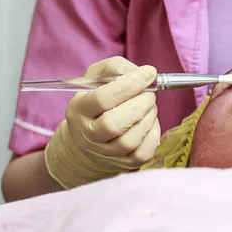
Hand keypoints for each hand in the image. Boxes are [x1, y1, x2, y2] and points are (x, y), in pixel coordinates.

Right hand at [44, 57, 160, 188]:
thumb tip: (143, 72)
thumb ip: (117, 68)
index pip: (102, 99)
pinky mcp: (124, 164)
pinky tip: (150, 121)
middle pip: (114, 124)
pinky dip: (153, 133)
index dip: (130, 84)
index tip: (149, 73)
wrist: (91, 136)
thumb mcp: (99, 76)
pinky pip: (144, 152)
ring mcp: (105, 153)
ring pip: (130, 140)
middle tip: (150, 93)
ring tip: (149, 106)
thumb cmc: (99, 99)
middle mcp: (88, 135)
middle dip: (140, 104)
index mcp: (78, 109)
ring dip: (148, 118)